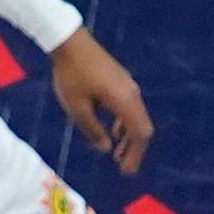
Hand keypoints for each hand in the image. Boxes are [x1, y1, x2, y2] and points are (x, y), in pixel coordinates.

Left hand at [50, 29, 154, 172]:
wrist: (71, 43)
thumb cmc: (71, 76)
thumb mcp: (77, 108)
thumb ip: (93, 130)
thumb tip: (106, 148)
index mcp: (124, 101)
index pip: (140, 133)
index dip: (135, 154)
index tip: (126, 171)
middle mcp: (132, 94)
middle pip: (142, 127)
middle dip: (134, 149)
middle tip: (123, 167)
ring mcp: (128, 86)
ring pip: (136, 117)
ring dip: (128, 137)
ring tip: (116, 153)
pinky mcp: (121, 81)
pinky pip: (130, 108)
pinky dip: (124, 124)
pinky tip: (113, 132)